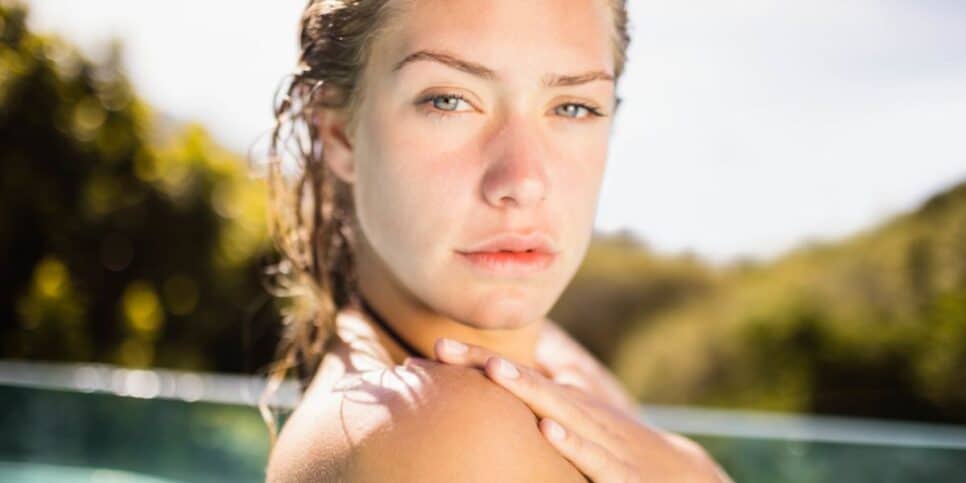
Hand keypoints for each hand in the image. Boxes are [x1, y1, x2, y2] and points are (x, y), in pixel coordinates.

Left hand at [413, 337, 731, 482]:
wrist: (680, 474)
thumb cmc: (616, 444)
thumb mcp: (578, 419)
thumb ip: (543, 400)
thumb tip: (497, 381)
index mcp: (564, 403)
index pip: (514, 376)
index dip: (476, 359)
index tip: (435, 346)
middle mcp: (577, 412)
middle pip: (526, 383)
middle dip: (485, 362)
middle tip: (442, 345)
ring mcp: (598, 437)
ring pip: (558, 409)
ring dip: (527, 388)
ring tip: (494, 369)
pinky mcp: (617, 470)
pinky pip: (592, 455)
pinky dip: (571, 443)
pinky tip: (548, 431)